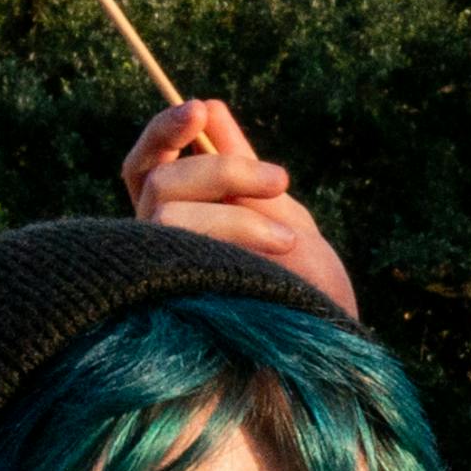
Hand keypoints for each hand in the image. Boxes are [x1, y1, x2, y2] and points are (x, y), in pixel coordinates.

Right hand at [119, 94, 358, 321]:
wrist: (325, 363)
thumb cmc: (306, 300)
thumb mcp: (280, 219)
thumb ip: (241, 171)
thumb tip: (210, 107)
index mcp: (176, 229)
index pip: (145, 169)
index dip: (164, 133)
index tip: (204, 108)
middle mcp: (153, 250)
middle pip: (155, 177)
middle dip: (221, 168)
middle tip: (282, 180)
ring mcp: (154, 273)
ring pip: (163, 201)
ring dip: (235, 203)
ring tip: (292, 239)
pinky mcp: (161, 296)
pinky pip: (178, 236)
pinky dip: (234, 230)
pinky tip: (278, 251)